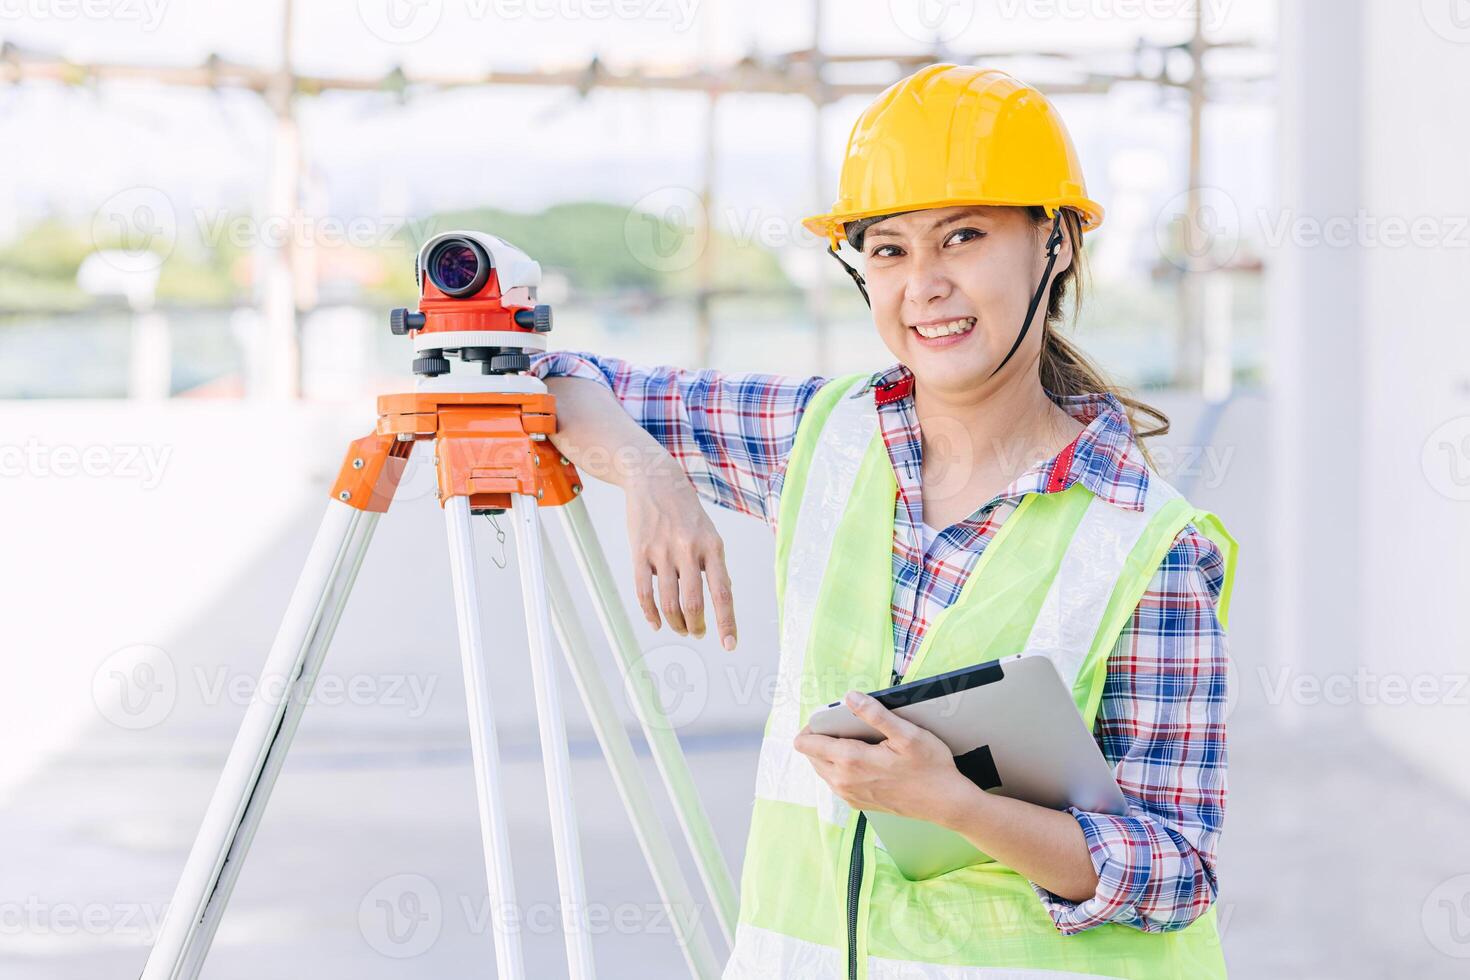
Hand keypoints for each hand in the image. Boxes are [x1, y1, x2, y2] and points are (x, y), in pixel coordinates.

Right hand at [624, 473, 737, 649]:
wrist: (654, 479)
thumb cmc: (685, 512)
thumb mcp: (709, 533)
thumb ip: (713, 565)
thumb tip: (720, 602)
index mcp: (713, 546)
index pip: (723, 592)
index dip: (727, 622)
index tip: (729, 645)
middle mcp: (689, 549)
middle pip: (693, 603)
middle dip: (696, 626)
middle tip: (697, 633)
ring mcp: (662, 551)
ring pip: (668, 602)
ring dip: (675, 623)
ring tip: (680, 628)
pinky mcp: (640, 552)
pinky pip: (644, 592)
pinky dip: (650, 614)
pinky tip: (656, 623)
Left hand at [792, 691, 974, 820]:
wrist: (944, 802)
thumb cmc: (930, 768)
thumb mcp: (907, 734)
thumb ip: (875, 714)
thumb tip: (851, 697)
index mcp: (851, 761)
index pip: (805, 744)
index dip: (812, 726)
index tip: (828, 718)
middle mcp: (843, 781)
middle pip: (810, 755)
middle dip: (822, 738)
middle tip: (848, 728)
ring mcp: (849, 795)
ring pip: (822, 769)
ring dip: (831, 754)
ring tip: (858, 742)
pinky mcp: (857, 802)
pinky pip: (836, 781)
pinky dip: (842, 768)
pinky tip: (865, 760)